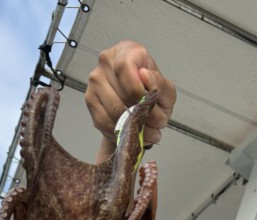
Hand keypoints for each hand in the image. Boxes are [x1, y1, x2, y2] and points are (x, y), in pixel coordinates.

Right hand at [85, 40, 176, 156]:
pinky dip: (119, 131)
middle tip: (154, 123)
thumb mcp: (165, 89)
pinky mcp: (90, 99)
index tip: (149, 104)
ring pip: (113, 110)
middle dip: (141, 114)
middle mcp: (106, 62)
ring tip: (146, 130)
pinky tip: (130, 130)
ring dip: (132, 126)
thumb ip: (160, 84)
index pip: (125, 68)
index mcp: (127, 51)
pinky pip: (104, 121)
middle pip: (120, 94)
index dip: (138, 91)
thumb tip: (145, 77)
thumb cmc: (151, 91)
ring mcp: (95, 81)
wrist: (138, 104)